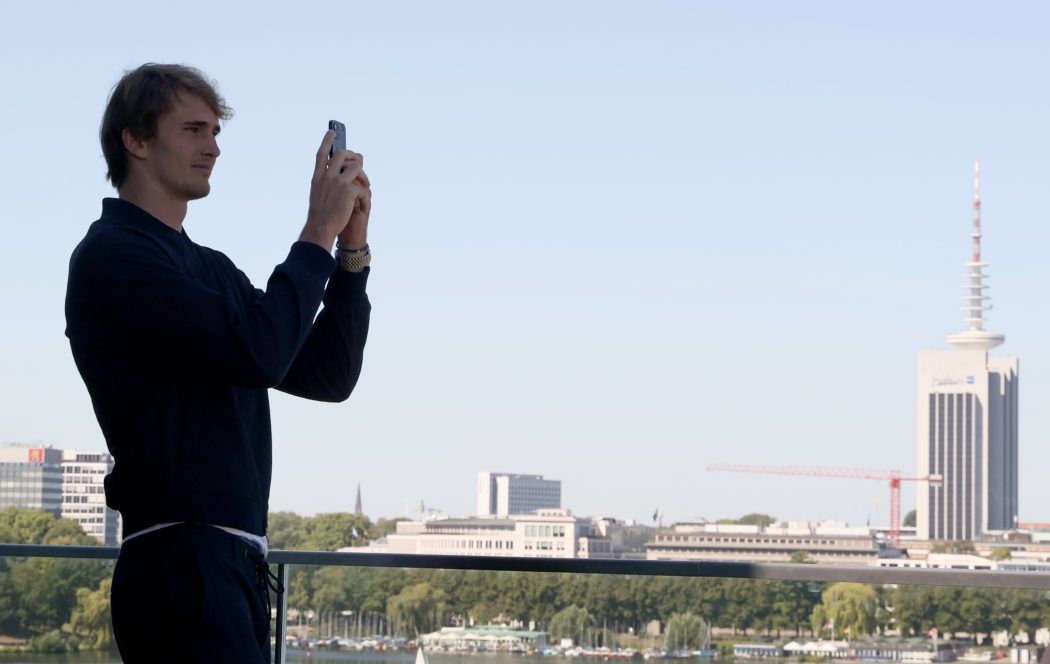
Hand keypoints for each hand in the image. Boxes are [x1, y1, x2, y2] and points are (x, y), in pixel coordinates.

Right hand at [300, 130, 370, 249]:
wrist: (321, 227)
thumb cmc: (320, 215)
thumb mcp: (318, 194)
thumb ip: (326, 182)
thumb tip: (339, 173)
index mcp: (317, 176)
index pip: (321, 154)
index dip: (327, 141)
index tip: (331, 131)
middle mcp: (327, 175)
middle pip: (342, 154)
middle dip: (353, 156)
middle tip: (359, 162)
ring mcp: (338, 181)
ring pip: (357, 166)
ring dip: (364, 176)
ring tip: (364, 187)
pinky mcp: (349, 190)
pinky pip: (364, 187)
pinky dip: (365, 198)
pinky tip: (363, 207)